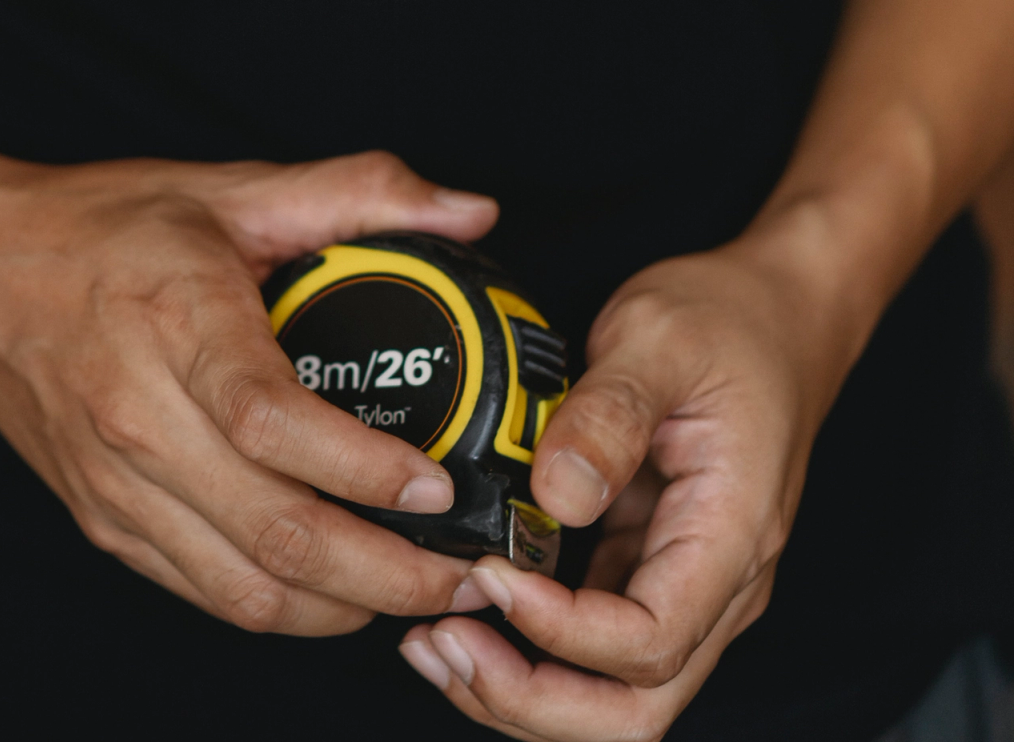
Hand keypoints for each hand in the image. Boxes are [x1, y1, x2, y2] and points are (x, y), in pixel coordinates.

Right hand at [0, 146, 501, 634]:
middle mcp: (136, 420)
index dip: (365, 470)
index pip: (272, 423)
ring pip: (246, 588)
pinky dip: (283, 610)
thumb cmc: (94, 231)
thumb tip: (470, 211)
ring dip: (345, 608)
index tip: (436, 486)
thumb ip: (355, 192)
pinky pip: (205, 593)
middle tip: (463, 575)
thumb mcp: (224, 188)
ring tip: (417, 592)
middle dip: (389, 575)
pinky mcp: (103, 521)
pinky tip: (337, 591)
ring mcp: (115, 484)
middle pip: (276, 533)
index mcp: (174, 324)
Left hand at [397, 227, 862, 738]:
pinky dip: (523, 655)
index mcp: (731, 532)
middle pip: (634, 709)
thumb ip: (608, 413)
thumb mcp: (659, 336)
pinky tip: (458, 619)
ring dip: (519, 694)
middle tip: (446, 643)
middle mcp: (716, 581)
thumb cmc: (731, 320)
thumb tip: (557, 492)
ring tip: (434, 644)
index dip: (562, 632)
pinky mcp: (642, 570)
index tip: (492, 575)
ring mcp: (680, 584)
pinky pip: (588, 650)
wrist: (779, 310)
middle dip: (532, 700)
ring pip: (610, 698)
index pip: (651, 640)